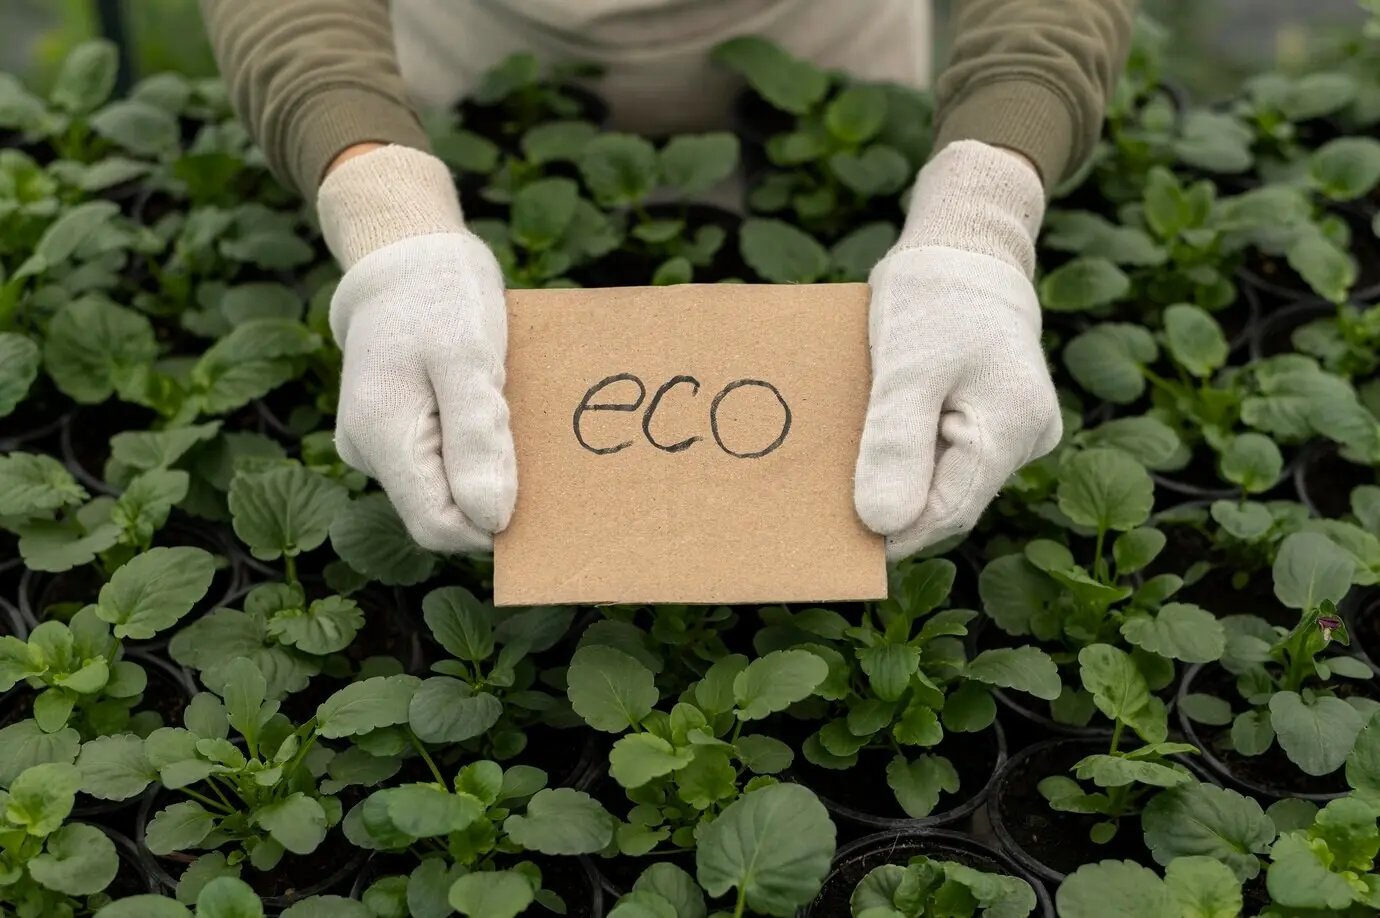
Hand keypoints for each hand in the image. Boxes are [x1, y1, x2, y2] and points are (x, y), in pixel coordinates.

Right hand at [318, 144, 515, 551]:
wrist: (406, 252)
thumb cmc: (440, 297)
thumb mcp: (468, 360)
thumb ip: (477, 441)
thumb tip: (492, 520)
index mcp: (381, 438)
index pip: (437, 527)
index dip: (490, 525)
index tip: (536, 494)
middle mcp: (369, 452)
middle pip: (441, 510)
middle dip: (491, 493)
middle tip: (531, 446)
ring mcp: (377, 442)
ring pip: (442, 486)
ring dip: (485, 467)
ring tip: (509, 415)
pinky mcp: (393, 429)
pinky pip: (439, 459)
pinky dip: (474, 446)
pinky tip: (494, 409)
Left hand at [854, 140, 1061, 560]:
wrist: (964, 242)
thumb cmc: (934, 294)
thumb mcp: (906, 365)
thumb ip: (896, 443)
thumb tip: (882, 524)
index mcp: (1012, 428)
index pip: (949, 511)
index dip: (892, 534)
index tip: (835, 543)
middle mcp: (1026, 437)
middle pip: (948, 499)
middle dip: (891, 505)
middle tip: (826, 511)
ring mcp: (1013, 428)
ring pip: (945, 477)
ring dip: (895, 478)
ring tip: (841, 473)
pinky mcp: (993, 416)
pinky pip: (946, 451)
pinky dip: (906, 452)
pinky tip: (868, 442)